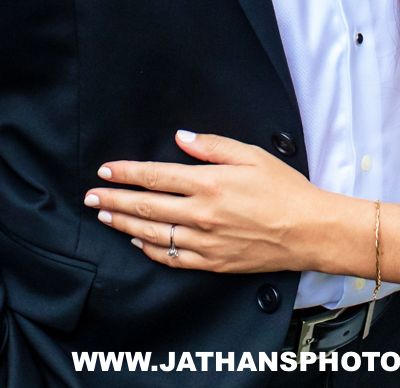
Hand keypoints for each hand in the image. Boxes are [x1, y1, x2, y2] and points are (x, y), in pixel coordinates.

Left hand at [87, 131, 358, 274]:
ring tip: (105, 218)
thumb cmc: (285, 190)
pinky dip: (150, 250)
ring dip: (124, 225)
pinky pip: (172, 258)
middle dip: (113, 201)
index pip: (155, 177)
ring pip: (152, 235)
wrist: (309, 231)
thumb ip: (212, 145)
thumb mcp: (251, 155)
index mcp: (208, 183)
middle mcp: (201, 214)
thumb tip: (181, 137)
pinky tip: (138, 243)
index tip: (105, 170)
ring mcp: (204, 242)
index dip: (126, 173)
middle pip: (145, 207)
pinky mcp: (212, 262)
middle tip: (90, 197)